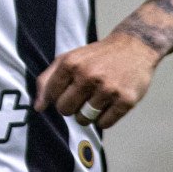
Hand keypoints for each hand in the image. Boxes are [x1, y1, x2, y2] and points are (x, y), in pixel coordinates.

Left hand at [33, 29, 160, 129]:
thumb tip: (38, 107)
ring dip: (87, 115)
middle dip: (71, 108)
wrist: (134, 47)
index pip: (52, 95)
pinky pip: (104, 124)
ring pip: (84, 119)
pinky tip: (108, 104)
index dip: (58, 96)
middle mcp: (88, 75)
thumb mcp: (69, 59)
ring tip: (95, 100)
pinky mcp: (125, 100)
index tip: (68, 90)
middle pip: (65, 110)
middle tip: (82, 97)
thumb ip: (48, 80)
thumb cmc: (96, 56)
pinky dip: (103, 119)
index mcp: (70, 63)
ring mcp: (108, 89)